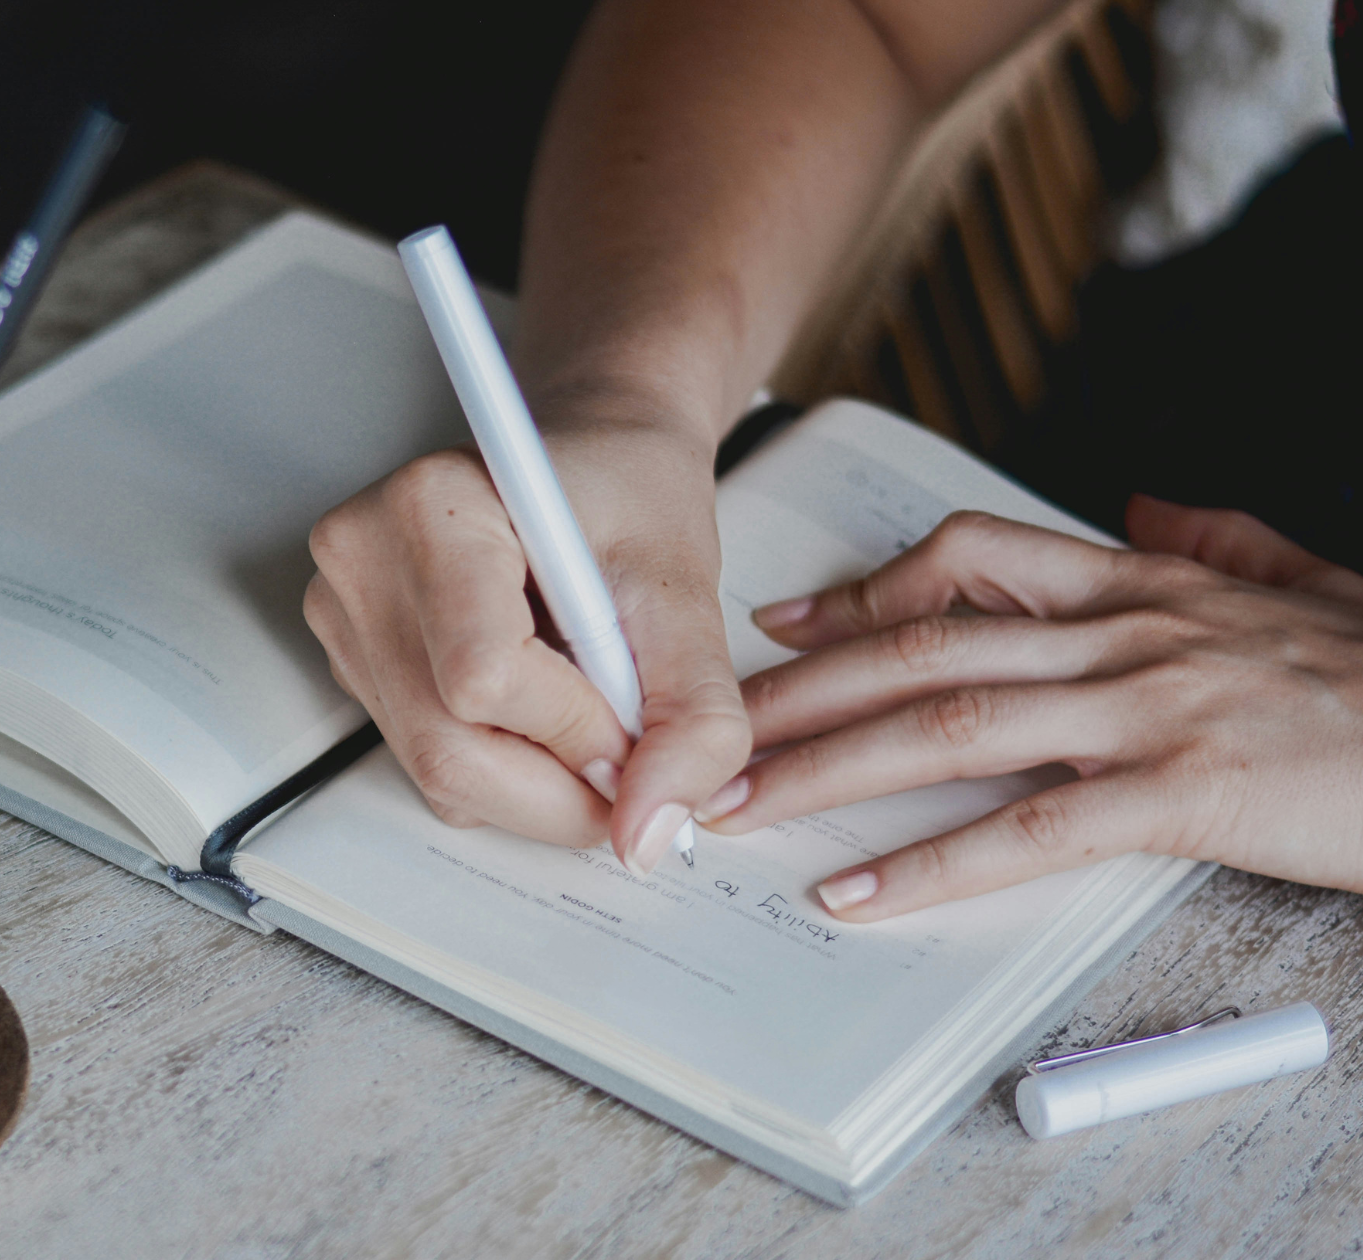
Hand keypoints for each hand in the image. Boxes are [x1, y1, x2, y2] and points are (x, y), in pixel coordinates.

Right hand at [304, 412, 749, 871]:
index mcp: (430, 506)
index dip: (578, 730)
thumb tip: (649, 833)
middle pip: (448, 746)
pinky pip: (428, 765)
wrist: (596, 462)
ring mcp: (344, 615)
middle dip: (562, 784)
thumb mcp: (687, 593)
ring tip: (589, 704)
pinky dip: (505, 766)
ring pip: (438, 771)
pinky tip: (540, 704)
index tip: (640, 721)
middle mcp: (361, 559)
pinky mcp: (353, 661)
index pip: (485, 675)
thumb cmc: (630, 495)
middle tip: (633, 753)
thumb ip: (690, 717)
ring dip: (539, 780)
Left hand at [693, 497, 1362, 920]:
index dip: (863, 591)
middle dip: (801, 692)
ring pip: (948, 728)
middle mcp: (1127, 633)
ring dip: (827, 769)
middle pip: (921, 648)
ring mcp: (1151, 709)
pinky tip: (859, 890)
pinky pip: (1029, 830)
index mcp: (1144, 583)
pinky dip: (932, 865)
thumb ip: (1216, 540)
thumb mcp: (1302, 582)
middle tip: (712, 732)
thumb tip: (1147, 506)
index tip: (786, 622)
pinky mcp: (1185, 793)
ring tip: (742, 807)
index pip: (966, 563)